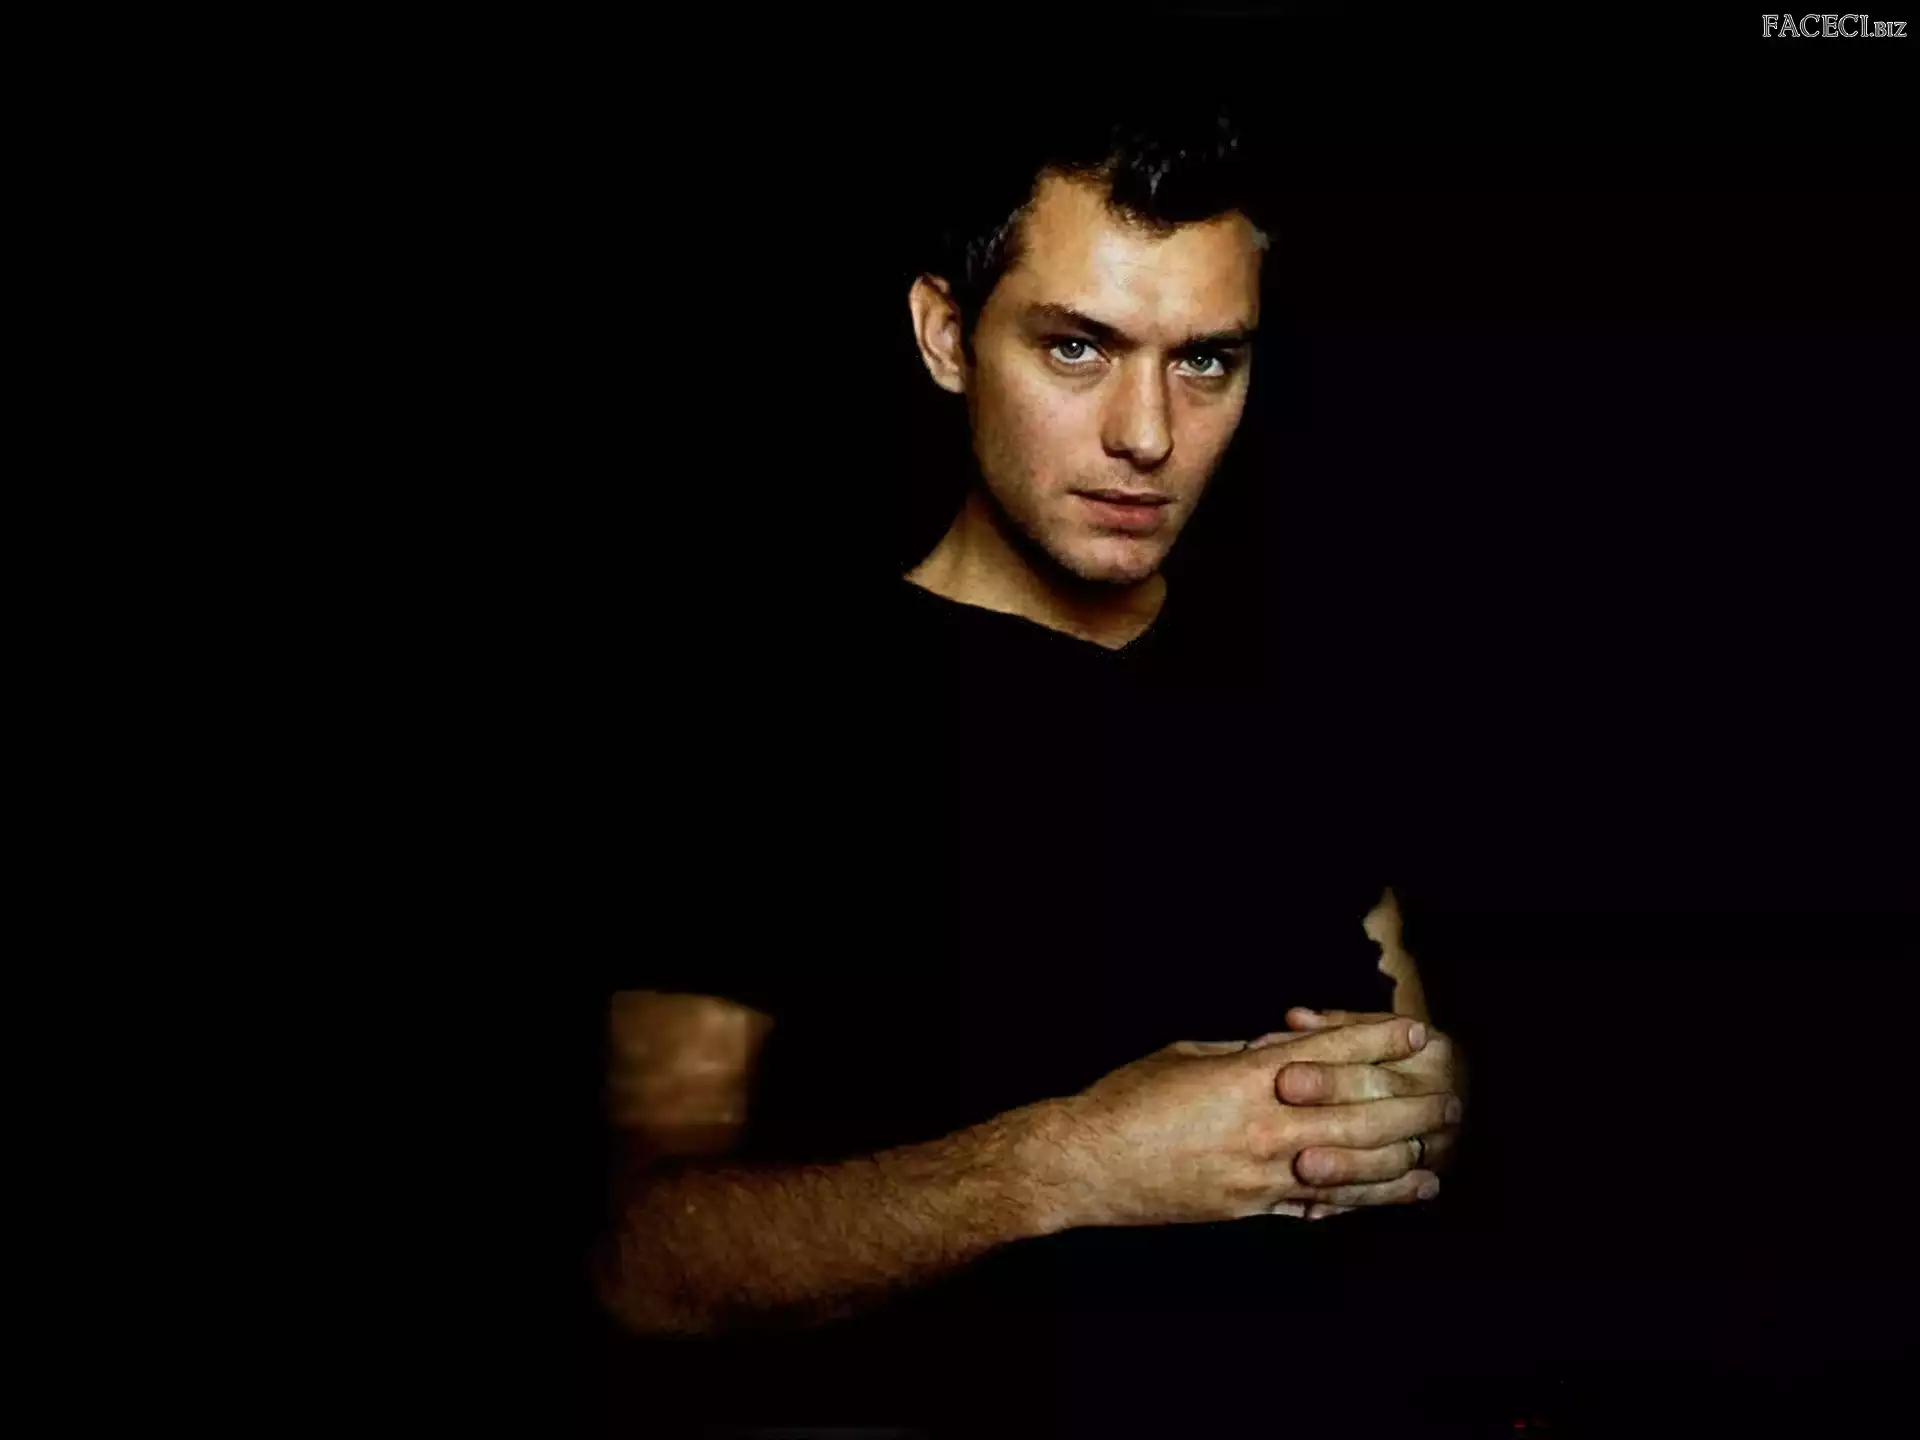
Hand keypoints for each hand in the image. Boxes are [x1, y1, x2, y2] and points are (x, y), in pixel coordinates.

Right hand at [1039, 1017, 1452, 1228]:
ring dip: (1402, 1161)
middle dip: (1411, 1107)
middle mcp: (1266, 1127)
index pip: (1332, 1053)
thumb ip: (1241, 1052)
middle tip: (1448, 1102)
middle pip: (1360, 1115)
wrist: (1087, 1165)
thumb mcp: (1187, 1053)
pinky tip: (1390, 1197)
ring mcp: (1263, 1175)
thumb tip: (1281, 1047)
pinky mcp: (1253, 1209)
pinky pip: (1319, 1207)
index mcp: (1248, 1077)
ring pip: (1353, 1170)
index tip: (1416, 1035)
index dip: (1379, 1041)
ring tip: (1436, 1155)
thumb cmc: (1126, 1100)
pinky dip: (1361, 1202)